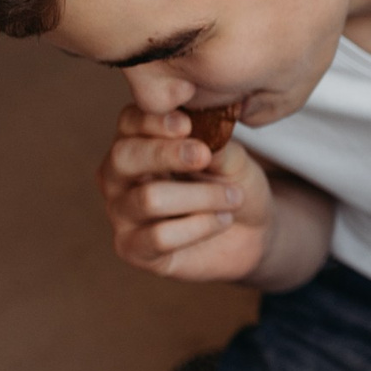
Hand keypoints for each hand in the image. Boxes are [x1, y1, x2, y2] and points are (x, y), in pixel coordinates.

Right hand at [96, 102, 272, 282]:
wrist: (251, 230)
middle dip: (166, 154)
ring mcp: (120, 212)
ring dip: (201, 197)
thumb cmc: (232, 184)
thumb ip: (214, 145)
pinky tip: (223, 221)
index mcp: (137, 141)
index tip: (187, 124)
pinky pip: (159, 237)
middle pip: (124, 157)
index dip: (154, 122)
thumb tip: (202, 137)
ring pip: (149, 199)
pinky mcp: (132, 248)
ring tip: (234, 198)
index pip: (129, 122)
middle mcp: (119, 175)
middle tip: (204, 156)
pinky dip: (200, 227)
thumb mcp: (232, 159)